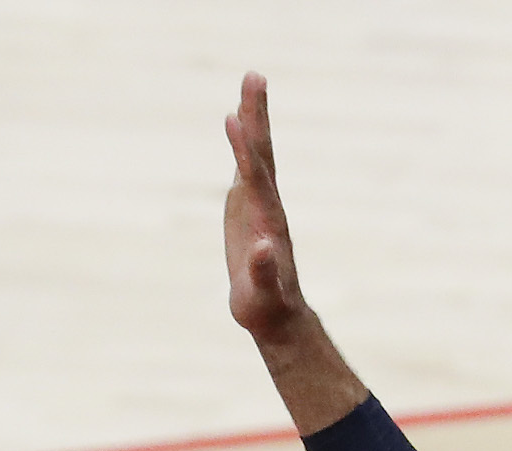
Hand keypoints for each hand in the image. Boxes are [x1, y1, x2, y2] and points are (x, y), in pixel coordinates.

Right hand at [224, 71, 309, 343]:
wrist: (277, 314)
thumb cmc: (267, 307)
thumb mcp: (263, 294)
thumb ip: (265, 270)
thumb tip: (264, 246)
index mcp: (268, 221)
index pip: (257, 177)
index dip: (245, 149)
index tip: (235, 119)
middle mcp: (268, 205)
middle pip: (261, 152)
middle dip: (256, 116)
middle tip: (254, 76)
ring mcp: (259, 204)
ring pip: (256, 154)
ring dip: (251, 119)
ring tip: (250, 82)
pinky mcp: (249, 210)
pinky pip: (246, 167)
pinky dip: (241, 142)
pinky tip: (236, 122)